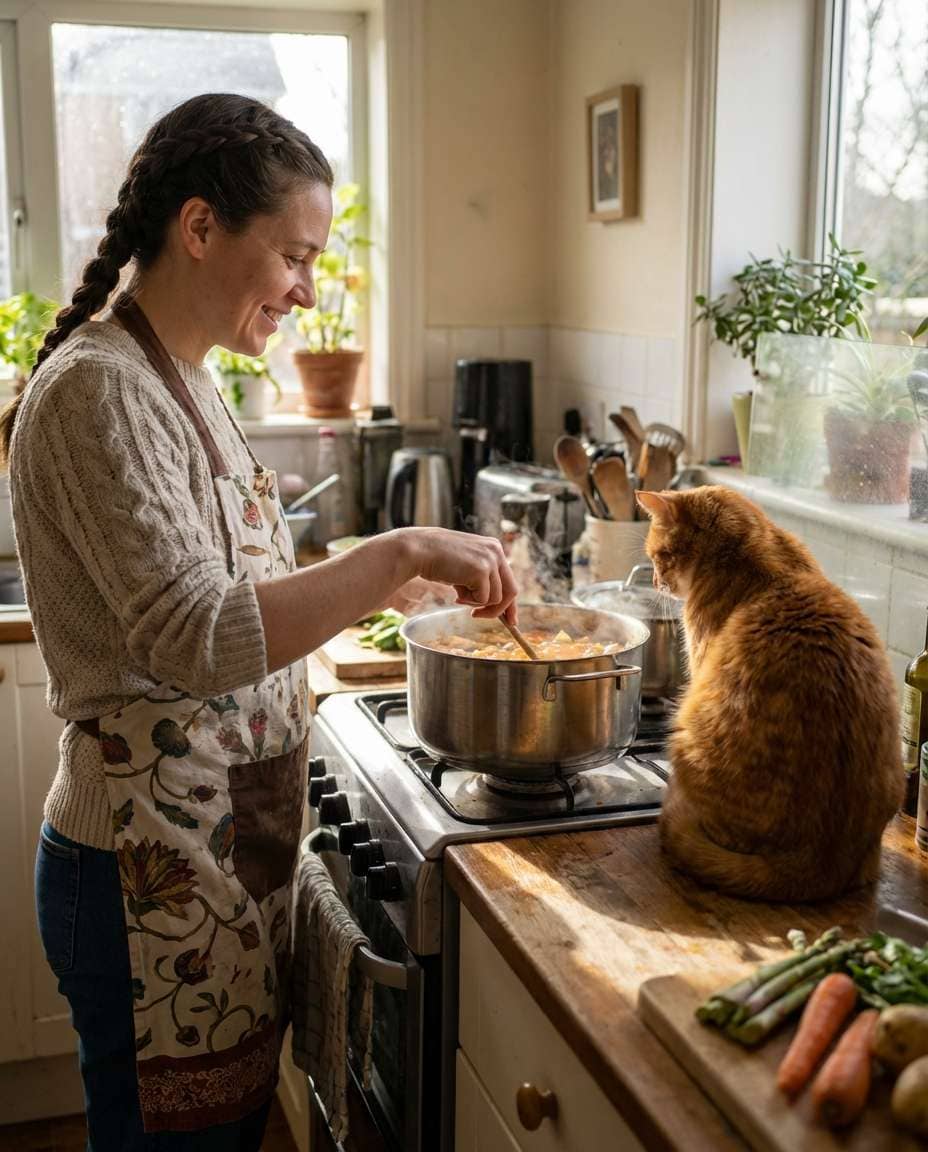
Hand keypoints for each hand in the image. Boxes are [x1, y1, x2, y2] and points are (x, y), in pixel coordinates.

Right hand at [396, 528, 518, 620]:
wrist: (419, 550)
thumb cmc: (436, 559)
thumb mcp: (465, 566)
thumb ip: (480, 578)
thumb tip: (490, 602)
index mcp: (494, 548)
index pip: (509, 579)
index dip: (510, 603)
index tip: (510, 620)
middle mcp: (496, 552)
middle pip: (511, 591)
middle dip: (499, 611)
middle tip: (478, 617)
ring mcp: (490, 560)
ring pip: (496, 599)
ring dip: (475, 603)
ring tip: (458, 595)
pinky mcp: (481, 571)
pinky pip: (483, 599)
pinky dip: (469, 601)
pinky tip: (455, 590)